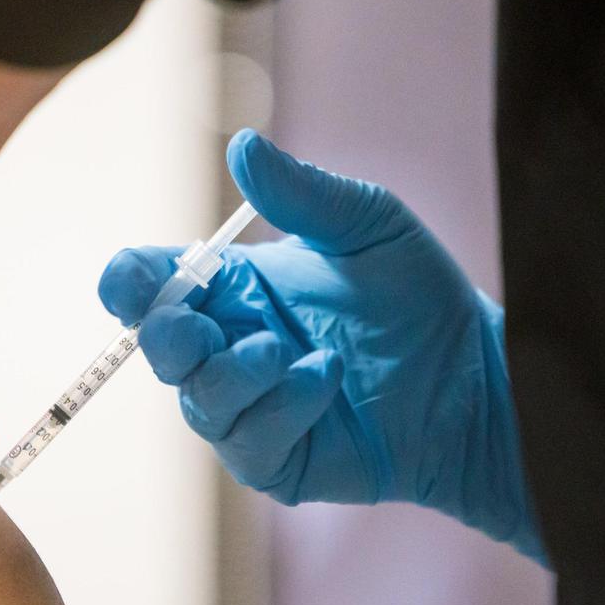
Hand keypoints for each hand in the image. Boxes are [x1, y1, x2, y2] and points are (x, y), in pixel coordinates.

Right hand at [99, 130, 543, 561]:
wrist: (475, 378)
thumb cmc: (420, 298)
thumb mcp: (368, 227)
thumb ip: (304, 194)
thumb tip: (243, 146)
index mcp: (234, 287)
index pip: (153, 283)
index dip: (129, 283)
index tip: (130, 285)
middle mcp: (228, 345)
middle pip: (158, 346)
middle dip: (168, 336)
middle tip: (201, 325)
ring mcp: (247, 406)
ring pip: (196, 399)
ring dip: (232, 372)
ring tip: (287, 349)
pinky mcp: (273, 457)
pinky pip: (244, 440)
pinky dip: (278, 407)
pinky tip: (325, 379)